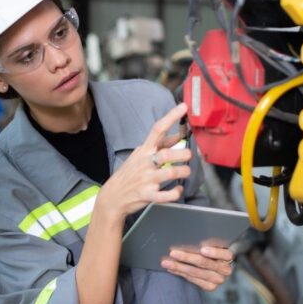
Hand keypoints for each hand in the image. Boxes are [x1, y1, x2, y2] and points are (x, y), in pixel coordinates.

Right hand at [95, 103, 192, 223]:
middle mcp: (145, 163)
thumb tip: (178, 135)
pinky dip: (176, 192)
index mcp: (144, 150)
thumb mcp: (141, 155)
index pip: (157, 129)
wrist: (113, 196)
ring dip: (183, 171)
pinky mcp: (147, 195)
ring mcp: (146, 179)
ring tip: (185, 171)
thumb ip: (160, 146)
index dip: (171, 117)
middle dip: (183, 154)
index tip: (183, 107)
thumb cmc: (129, 173)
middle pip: (167, 154)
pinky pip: (166, 195)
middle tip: (189, 156)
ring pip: (170, 173)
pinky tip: (178, 189)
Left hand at [161, 246, 233, 291]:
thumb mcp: (212, 242)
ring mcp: (218, 280)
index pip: (225, 254)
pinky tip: (171, 269)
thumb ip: (206, 239)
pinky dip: (181, 274)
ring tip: (166, 262)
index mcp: (228, 256)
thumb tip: (191, 233)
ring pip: (196, 272)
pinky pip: (193, 280)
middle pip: (205, 263)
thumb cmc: (210, 248)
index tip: (202, 249)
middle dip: (187, 257)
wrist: (214, 266)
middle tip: (173, 253)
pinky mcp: (211, 287)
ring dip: (179, 267)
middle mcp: (225, 269)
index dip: (214, 252)